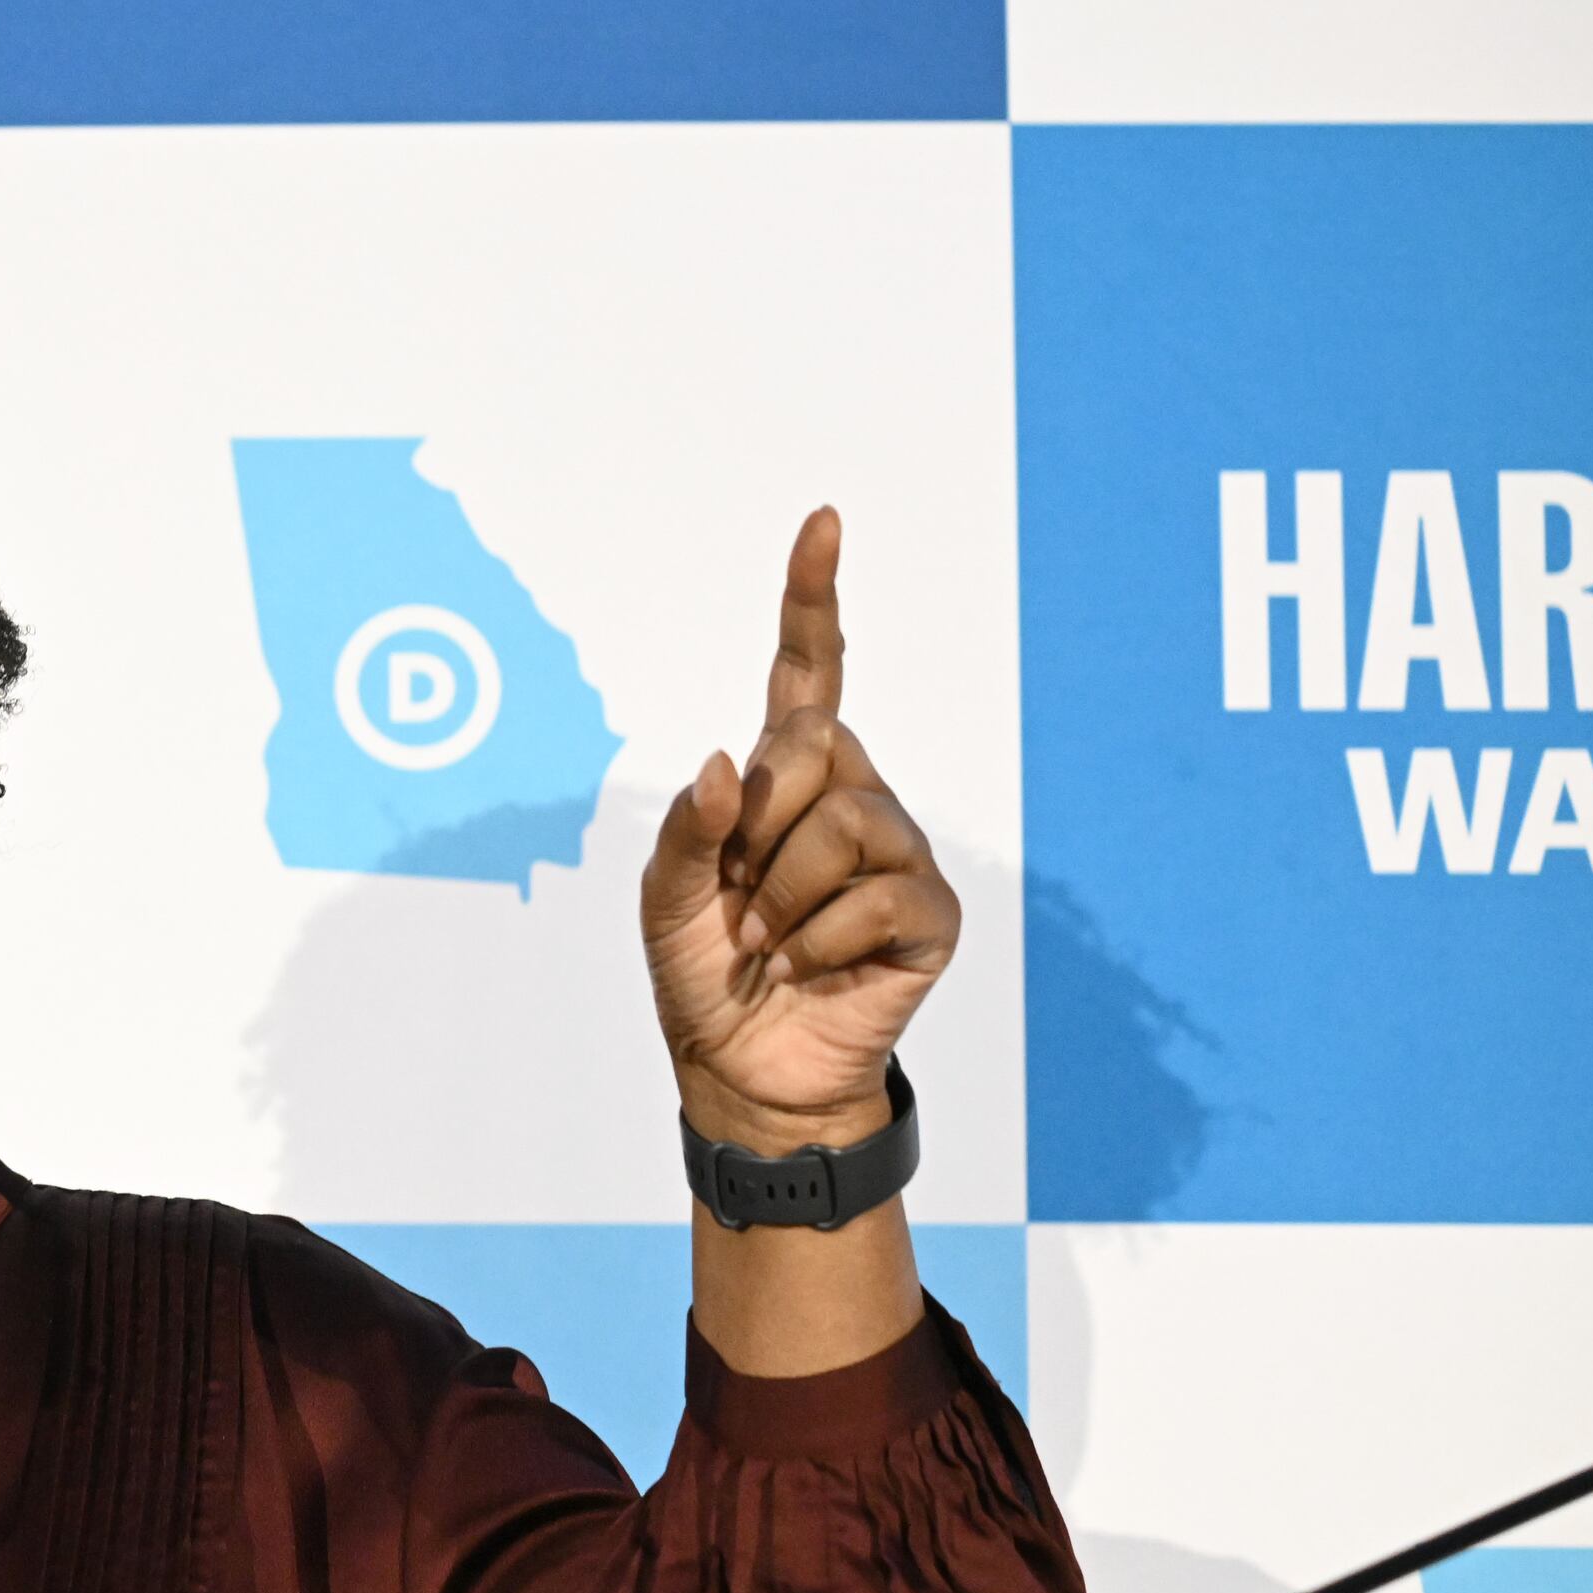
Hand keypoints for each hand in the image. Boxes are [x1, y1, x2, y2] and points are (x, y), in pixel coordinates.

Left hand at [640, 508, 958, 1153]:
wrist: (745, 1070)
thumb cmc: (704, 975)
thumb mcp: (662, 901)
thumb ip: (684, 831)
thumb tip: (724, 766)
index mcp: (783, 781)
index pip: (806, 674)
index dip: (812, 599)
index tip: (822, 522)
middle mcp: (851, 797)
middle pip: (813, 744)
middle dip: (756, 826)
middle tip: (739, 897)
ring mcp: (897, 850)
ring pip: (843, 822)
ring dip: (781, 895)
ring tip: (770, 940)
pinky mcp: (930, 911)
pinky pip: (875, 896)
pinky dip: (819, 940)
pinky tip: (809, 964)